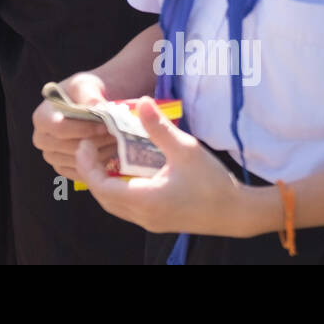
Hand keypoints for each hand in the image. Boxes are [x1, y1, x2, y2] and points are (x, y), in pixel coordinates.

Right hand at [32, 72, 116, 181]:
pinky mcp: (63, 168)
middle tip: (117, 135)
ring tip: (117, 141)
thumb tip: (96, 106)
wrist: (87, 106)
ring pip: (78, 162)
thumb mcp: (85, 85)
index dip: (84, 128)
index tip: (105, 125)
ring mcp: (51, 156)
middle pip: (70, 147)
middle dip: (96, 141)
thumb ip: (89, 94)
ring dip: (101, 153)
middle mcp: (41, 139)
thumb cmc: (84, 92)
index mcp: (41, 117)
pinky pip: (81, 173)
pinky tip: (111, 152)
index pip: (60, 128)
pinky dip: (98, 165)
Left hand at [74, 96, 255, 236]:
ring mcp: (150, 222)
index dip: (87, 164)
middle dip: (90, 172)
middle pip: (103, 197)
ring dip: (103, 182)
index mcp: (145, 200)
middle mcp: (143, 216)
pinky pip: (126, 208)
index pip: (100, 186)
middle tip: (88, 146)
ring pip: (113, 205)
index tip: (84, 142)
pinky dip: (117, 190)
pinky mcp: (158, 222)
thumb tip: (141, 101)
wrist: (238, 213)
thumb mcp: (185, 149)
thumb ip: (159, 127)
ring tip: (102, 156)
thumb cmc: (213, 182)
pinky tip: (123, 172)